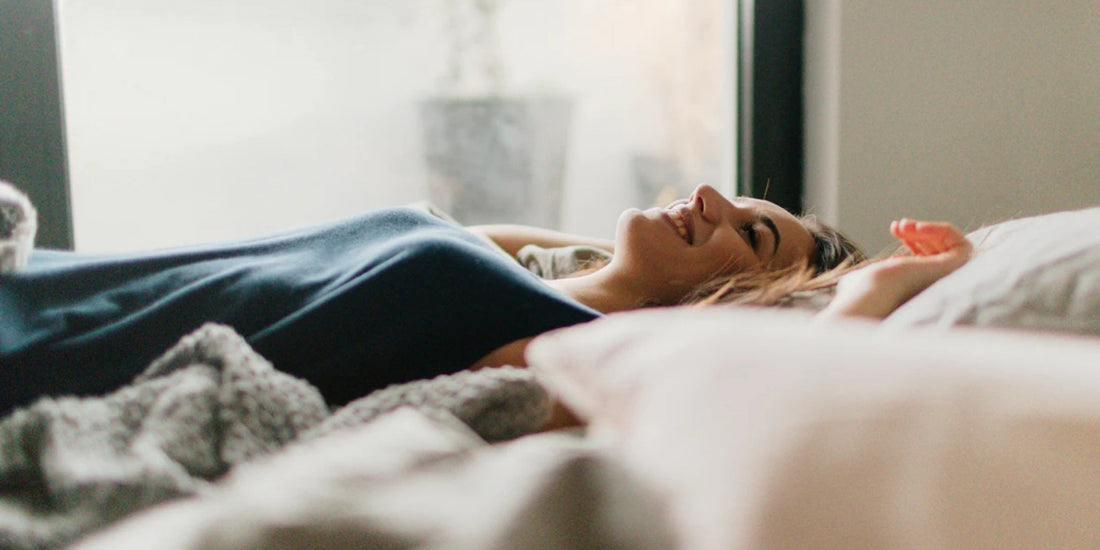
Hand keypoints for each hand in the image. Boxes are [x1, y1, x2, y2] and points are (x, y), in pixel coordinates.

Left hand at [820, 219, 971, 318]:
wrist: (870, 294)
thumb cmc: (866, 288)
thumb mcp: (876, 274)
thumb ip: (886, 272)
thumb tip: (877, 270)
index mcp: (921, 288)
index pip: (929, 257)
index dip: (914, 239)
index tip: (896, 229)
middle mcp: (939, 285)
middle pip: (939, 248)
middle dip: (918, 231)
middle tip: (898, 226)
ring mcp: (948, 278)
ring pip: (950, 244)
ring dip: (927, 228)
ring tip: (902, 226)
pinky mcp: (956, 269)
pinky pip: (960, 242)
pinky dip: (941, 230)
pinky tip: (917, 228)